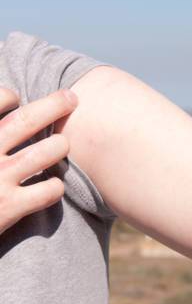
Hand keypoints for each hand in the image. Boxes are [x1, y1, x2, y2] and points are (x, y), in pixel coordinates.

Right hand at [0, 87, 76, 234]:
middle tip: (73, 98)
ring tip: (63, 145)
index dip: (11, 97)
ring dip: (58, 146)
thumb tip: (6, 105)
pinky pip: (47, 191)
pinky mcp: (8, 206)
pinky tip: (54, 187)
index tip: (19, 99)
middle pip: (26, 121)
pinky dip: (55, 187)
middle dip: (53, 105)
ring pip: (42, 154)